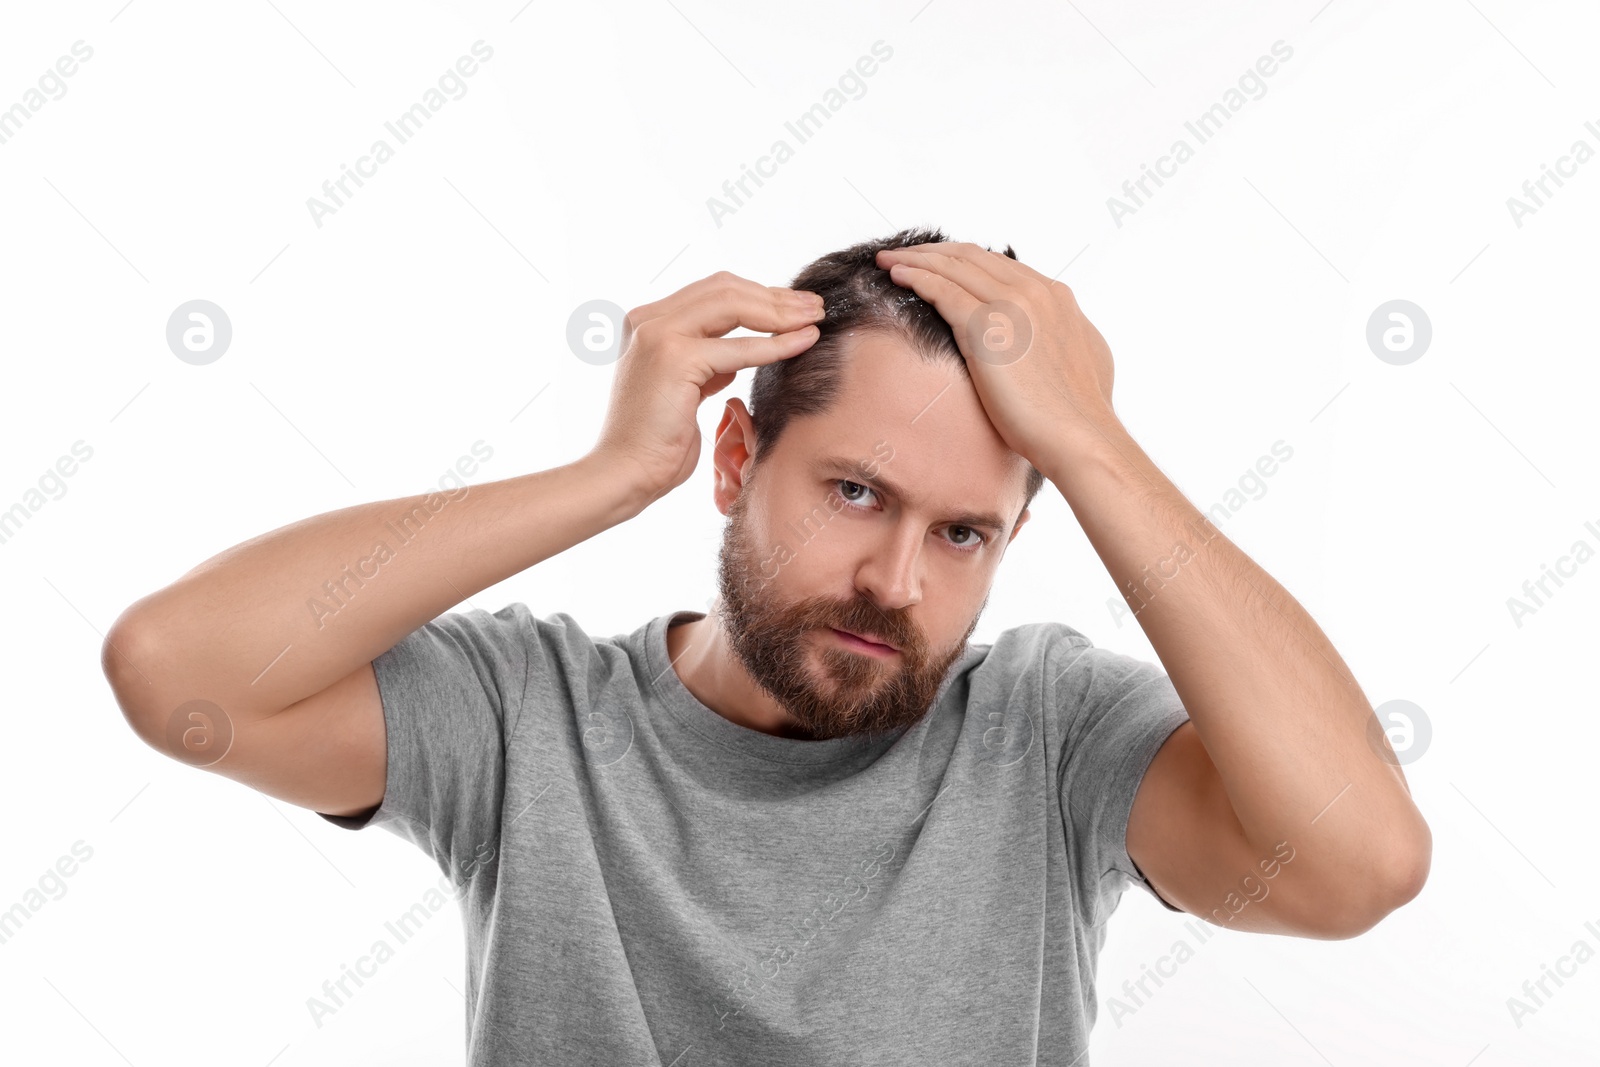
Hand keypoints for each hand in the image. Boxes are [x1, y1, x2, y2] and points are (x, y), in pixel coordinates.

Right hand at [588, 271, 824, 501]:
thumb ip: (706, 365)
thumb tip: (736, 352)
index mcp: (647, 323)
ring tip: (815, 318)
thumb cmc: (656, 443)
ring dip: (780, 312)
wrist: (626, 474)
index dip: (758, 294)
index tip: (794, 307)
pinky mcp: (674, 358)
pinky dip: (775, 345)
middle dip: (775, 296)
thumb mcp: (686, 391)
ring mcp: (658, 334)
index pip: (712, 292)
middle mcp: (648, 320)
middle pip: (725, 288)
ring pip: (733, 305)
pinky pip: (739, 348)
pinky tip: (803, 342)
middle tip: (815, 306)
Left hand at [874, 241, 1119, 467]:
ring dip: (916, 259)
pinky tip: (895, 275)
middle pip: (972, 256)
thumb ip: (1057, 335)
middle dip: (934, 252)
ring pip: (952, 266)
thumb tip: (1045, 336)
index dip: (963, 261)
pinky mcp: (987, 324)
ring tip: (888, 260)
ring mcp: (1011, 304)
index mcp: (1055, 297)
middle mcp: (1034, 290)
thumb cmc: (1077, 414)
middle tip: (903, 254)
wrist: (1079, 436)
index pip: (998, 265)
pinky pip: (941, 289)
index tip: (940, 265)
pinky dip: (915, 276)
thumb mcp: (1080, 357)